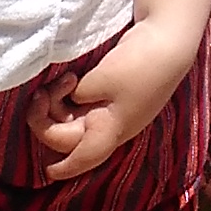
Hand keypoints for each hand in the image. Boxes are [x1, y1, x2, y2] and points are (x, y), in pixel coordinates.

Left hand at [32, 17, 199, 181]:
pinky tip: (71, 78)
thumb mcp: (98, 82)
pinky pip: (82, 106)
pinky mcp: (114, 94)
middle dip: (47, 118)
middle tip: (42, 92)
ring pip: (72, 120)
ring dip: (57, 103)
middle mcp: (109, 126)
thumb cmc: (137, 65)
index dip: (62, 168)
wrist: (169, 39)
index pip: (81, 159)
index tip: (47, 171)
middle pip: (68, 137)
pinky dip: (69, 96)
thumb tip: (68, 101)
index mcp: (109, 130)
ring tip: (64, 78)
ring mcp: (112, 110)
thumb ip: (74, 98)